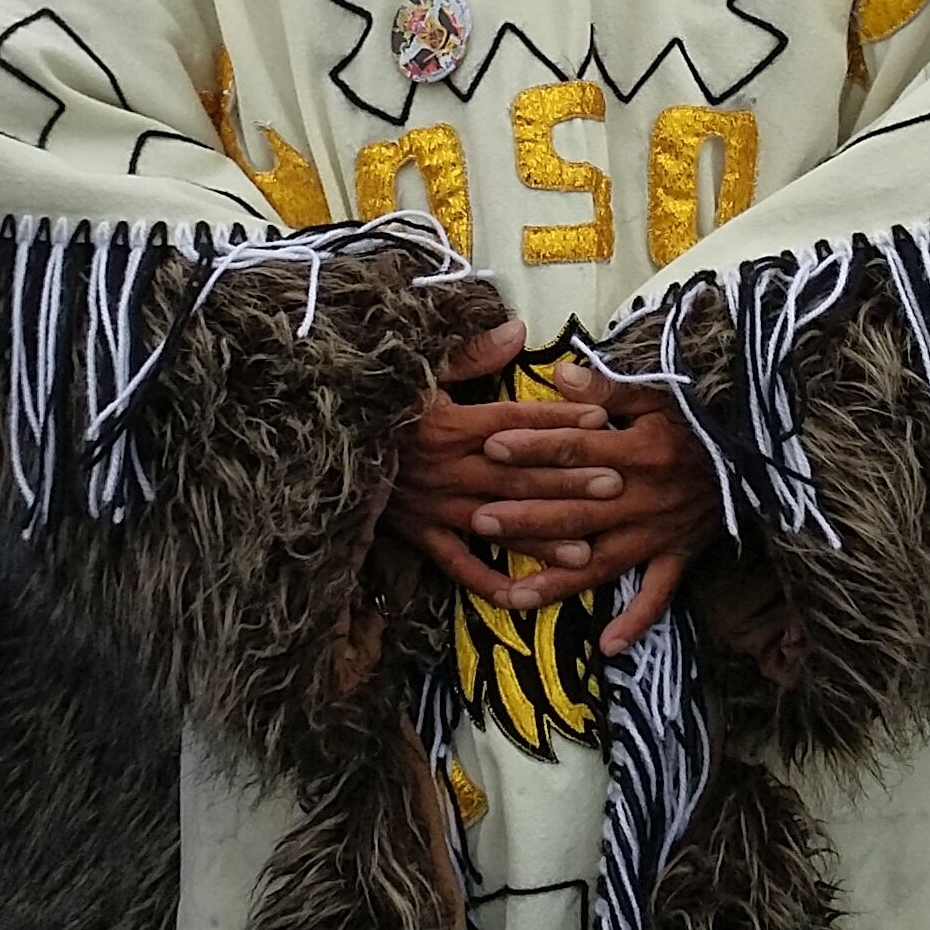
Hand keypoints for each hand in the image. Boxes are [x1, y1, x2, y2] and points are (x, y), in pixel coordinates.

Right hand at [381, 319, 621, 606]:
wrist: (315, 442)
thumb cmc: (371, 400)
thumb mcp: (415, 369)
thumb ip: (468, 354)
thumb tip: (516, 331)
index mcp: (447, 426)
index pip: (514, 424)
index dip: (557, 423)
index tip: (600, 422)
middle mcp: (446, 470)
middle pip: (517, 476)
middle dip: (568, 482)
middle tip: (614, 485)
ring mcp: (433, 507)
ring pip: (497, 523)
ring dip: (541, 538)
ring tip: (586, 552)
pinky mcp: (417, 533)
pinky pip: (455, 565)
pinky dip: (486, 584)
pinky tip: (523, 598)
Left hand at [471, 361, 720, 653]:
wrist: (767, 452)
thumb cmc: (707, 417)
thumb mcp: (664, 392)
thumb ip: (610, 387)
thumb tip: (558, 373)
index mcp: (639, 450)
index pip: (576, 448)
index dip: (533, 447)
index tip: (491, 447)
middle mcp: (644, 496)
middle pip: (577, 509)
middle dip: (526, 516)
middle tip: (478, 520)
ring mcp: (660, 531)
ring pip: (602, 560)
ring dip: (558, 579)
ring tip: (512, 596)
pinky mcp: (680, 554)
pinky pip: (658, 594)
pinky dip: (636, 621)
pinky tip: (606, 647)